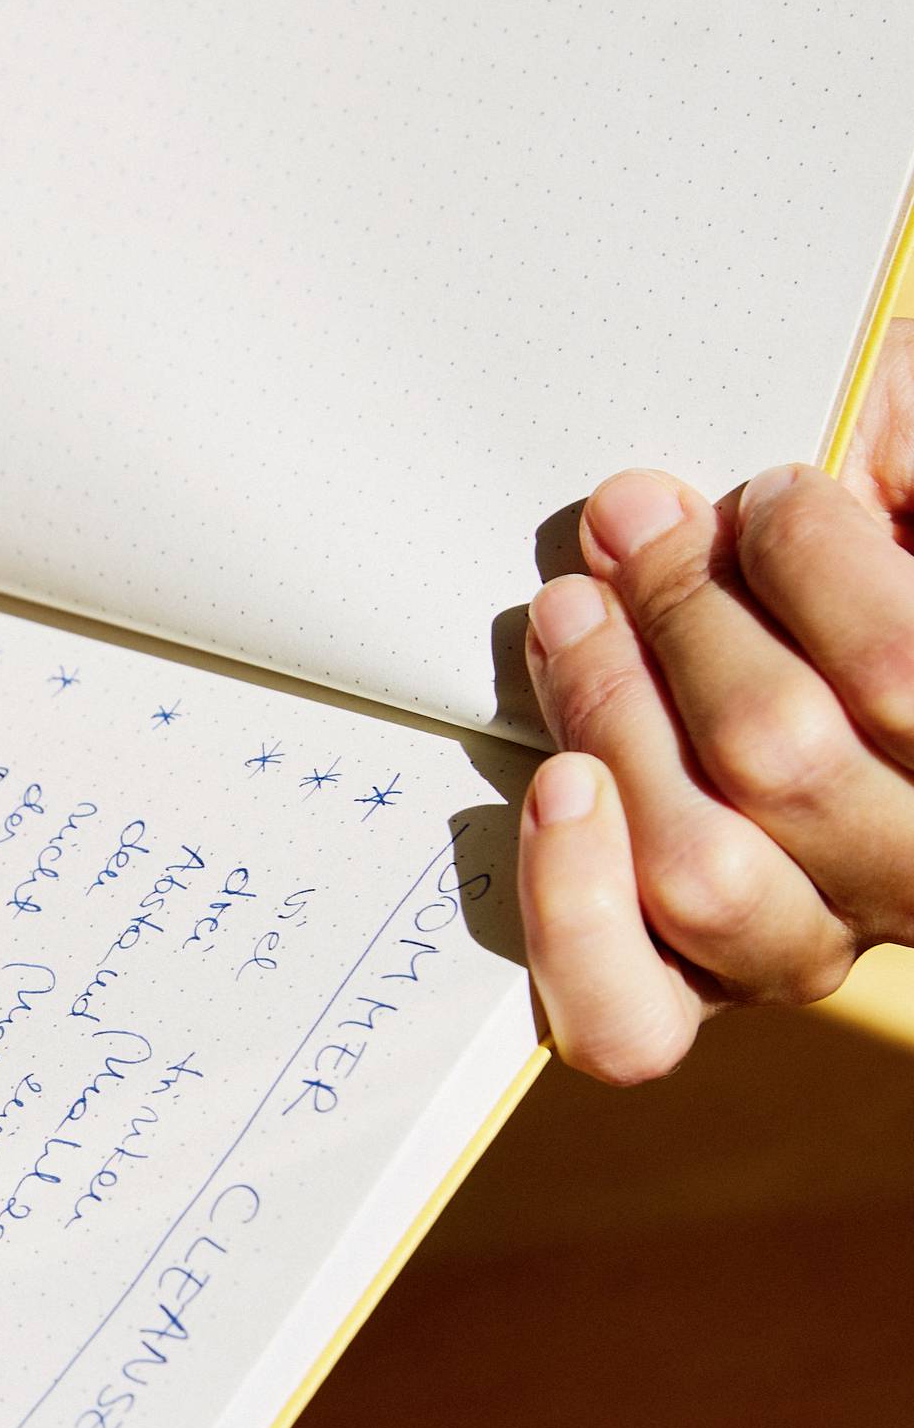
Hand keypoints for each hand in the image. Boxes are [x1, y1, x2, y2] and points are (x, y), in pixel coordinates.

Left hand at [517, 324, 913, 1080]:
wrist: (828, 690)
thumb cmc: (880, 574)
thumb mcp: (912, 509)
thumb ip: (906, 465)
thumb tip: (861, 410)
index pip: (900, 679)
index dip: (816, 565)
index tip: (764, 489)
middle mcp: (908, 872)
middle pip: (781, 756)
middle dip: (683, 613)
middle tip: (627, 520)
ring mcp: (801, 941)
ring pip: (701, 875)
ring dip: (612, 717)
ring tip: (565, 612)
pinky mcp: (691, 989)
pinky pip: (628, 1017)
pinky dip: (572, 915)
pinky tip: (550, 789)